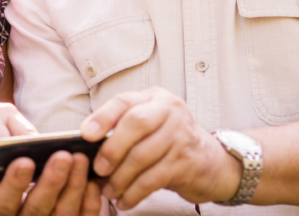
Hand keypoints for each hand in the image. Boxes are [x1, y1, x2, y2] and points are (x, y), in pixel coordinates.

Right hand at [0, 149, 103, 215]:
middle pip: (37, 210)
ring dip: (74, 187)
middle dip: (51, 182)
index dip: (14, 184)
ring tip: (79, 158)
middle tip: (62, 155)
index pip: (4, 204)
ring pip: (63, 214)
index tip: (23, 160)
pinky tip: (94, 180)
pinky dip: (89, 201)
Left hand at [80, 87, 240, 209]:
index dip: (102, 117)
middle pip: (135, 124)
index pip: (124, 101)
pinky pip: (153, 179)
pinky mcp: (186, 161)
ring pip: (142, 155)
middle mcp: (170, 111)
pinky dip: (134, 193)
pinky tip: (125, 200)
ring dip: (120, 177)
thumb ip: (125, 127)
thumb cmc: (171, 143)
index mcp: (155, 98)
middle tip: (98, 169)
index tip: (85, 135)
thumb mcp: (152, 125)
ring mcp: (181, 135)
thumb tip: (88, 143)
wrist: (213, 163)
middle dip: (112, 149)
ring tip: (109, 190)